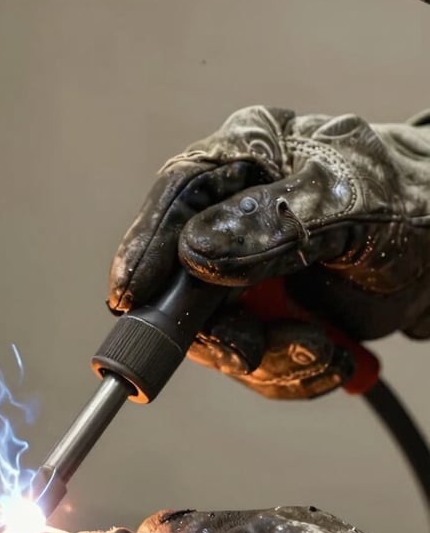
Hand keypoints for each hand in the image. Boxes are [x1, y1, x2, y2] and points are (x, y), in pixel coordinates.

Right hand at [109, 107, 429, 397]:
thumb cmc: (412, 202)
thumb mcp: (352, 203)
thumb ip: (274, 224)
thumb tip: (194, 253)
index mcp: (246, 158)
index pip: (176, 196)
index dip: (144, 246)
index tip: (130, 295)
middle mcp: (231, 215)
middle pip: (181, 282)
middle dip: (219, 329)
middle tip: (252, 350)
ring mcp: (243, 272)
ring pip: (214, 334)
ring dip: (264, 360)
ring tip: (319, 350)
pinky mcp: (262, 316)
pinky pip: (249, 361)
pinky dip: (286, 374)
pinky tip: (326, 357)